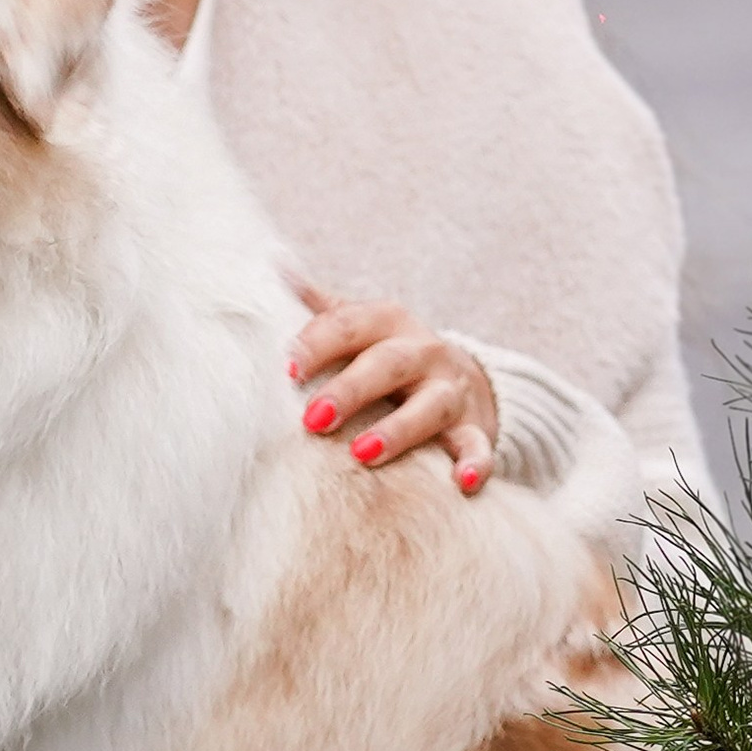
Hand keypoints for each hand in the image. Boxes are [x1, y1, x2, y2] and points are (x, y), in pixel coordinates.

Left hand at [288, 293, 496, 493]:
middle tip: (313, 419)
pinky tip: (461, 483)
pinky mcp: (476, 427)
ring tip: (363, 454)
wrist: (465, 379)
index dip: (317, 344)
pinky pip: (479, 445)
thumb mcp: (362, 325)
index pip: (349, 325)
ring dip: (398, 430)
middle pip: (388, 364)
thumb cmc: (390, 354)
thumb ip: (322, 307)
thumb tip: (273, 268)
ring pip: (430, 405)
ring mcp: (452, 389)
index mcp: (388, 321)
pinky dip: (475, 463)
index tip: (286, 369)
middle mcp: (423, 351)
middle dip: (350, 391)